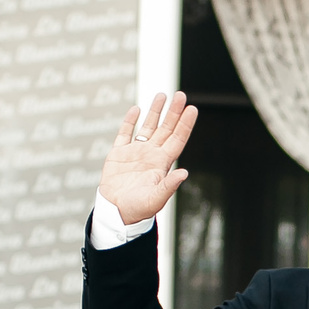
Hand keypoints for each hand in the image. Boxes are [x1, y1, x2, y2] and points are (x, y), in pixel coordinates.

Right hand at [98, 92, 198, 225]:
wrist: (115, 213)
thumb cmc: (138, 209)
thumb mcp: (156, 198)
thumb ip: (169, 185)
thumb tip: (184, 173)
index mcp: (162, 164)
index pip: (177, 139)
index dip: (185, 124)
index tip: (192, 108)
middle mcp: (151, 155)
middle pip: (166, 129)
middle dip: (173, 112)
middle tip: (180, 95)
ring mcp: (135, 153)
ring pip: (148, 127)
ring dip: (155, 112)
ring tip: (162, 95)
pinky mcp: (118, 154)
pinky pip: (125, 133)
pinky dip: (130, 121)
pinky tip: (136, 109)